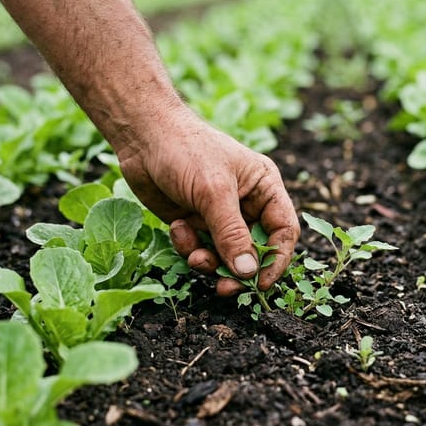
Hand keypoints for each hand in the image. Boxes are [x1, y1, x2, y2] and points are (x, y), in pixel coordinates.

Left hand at [117, 105, 299, 294]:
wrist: (142, 136)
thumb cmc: (186, 151)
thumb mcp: (213, 192)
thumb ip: (232, 234)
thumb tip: (248, 272)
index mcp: (264, 188)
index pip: (283, 231)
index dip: (276, 260)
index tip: (260, 284)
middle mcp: (247, 204)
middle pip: (255, 250)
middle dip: (239, 271)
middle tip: (224, 288)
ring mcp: (219, 216)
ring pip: (226, 256)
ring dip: (210, 261)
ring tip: (193, 255)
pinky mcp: (195, 223)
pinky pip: (200, 249)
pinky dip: (188, 247)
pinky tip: (177, 227)